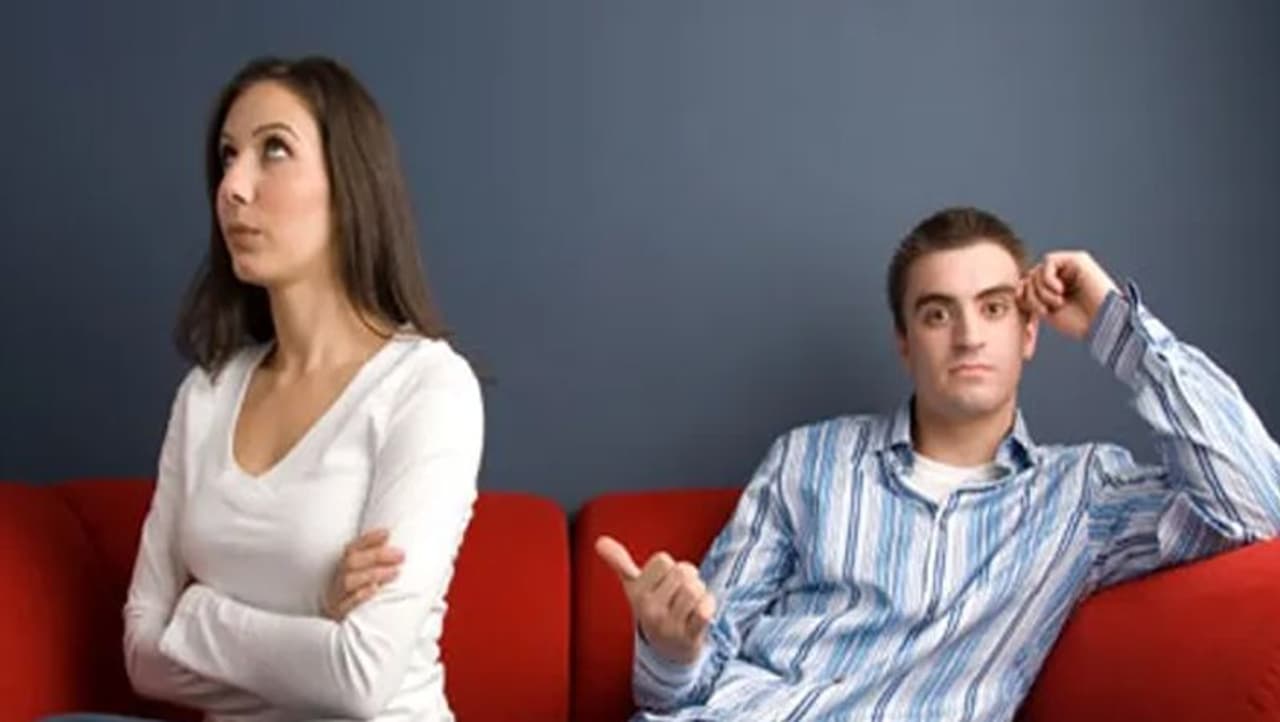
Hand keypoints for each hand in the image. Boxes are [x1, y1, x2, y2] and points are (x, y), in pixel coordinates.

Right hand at [323, 528, 403, 620]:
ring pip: (347, 581)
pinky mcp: (338, 615)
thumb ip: (380, 568)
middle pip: (351, 562)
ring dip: (373, 574)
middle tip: (401, 555)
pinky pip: (346, 604)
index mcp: (342, 569)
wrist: (341, 632)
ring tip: (395, 572)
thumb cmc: (358, 600)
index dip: (368, 539)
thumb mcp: (364, 581)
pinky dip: (361, 595)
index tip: (387, 533)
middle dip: (376, 556)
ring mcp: (336, 598)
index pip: (352, 548)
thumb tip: (404, 556)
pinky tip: (375, 590)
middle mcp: (337, 581)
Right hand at [595, 535, 715, 664]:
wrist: (667, 651)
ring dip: (700, 592)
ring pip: (695, 588)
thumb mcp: (634, 587)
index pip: (662, 560)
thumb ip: (619, 562)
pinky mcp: (689, 637)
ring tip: (690, 604)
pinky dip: (709, 605)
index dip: (669, 568)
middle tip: (680, 594)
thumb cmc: (653, 610)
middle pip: (682, 571)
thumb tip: (600, 542)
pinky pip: (705, 609)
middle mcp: (650, 610)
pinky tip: (700, 614)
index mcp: (637, 593)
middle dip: (688, 578)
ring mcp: (669, 625)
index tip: (664, 583)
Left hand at [1018, 251, 1117, 340]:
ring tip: (1057, 303)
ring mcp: (1071, 266)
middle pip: (1030, 277)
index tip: (1033, 313)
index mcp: (1056, 288)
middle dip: (1032, 296)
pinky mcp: (1078, 260)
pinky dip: (1048, 279)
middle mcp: (1064, 274)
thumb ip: (1031, 297)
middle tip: (1046, 310)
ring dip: (1041, 291)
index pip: (1028, 284)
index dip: (1025, 297)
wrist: (1104, 324)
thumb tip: (1018, 284)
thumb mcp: (1047, 310)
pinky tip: (1060, 292)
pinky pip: (1048, 262)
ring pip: (1037, 270)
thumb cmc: (1080, 323)